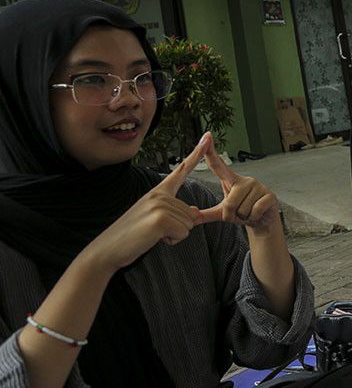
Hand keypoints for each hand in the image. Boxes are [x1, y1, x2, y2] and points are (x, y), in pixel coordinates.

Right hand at [81, 134, 209, 273]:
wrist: (108, 249)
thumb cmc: (132, 236)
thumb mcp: (155, 219)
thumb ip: (175, 212)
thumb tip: (194, 211)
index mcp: (158, 192)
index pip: (181, 171)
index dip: (196, 154)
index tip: (207, 137)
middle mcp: (159, 194)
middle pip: (191, 214)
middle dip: (177, 228)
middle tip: (153, 230)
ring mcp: (159, 205)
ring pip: (188, 225)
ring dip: (174, 235)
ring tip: (152, 234)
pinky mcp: (160, 219)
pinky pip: (183, 233)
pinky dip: (172, 241)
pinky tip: (154, 238)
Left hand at [196, 139, 281, 231]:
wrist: (264, 221)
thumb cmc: (243, 213)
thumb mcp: (222, 213)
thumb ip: (206, 214)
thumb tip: (189, 217)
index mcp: (232, 181)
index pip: (218, 164)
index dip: (211, 151)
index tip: (207, 136)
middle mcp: (245, 180)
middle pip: (230, 203)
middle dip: (232, 215)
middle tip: (239, 215)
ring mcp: (258, 186)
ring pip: (242, 209)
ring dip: (243, 218)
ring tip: (248, 214)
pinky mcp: (269, 195)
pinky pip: (254, 211)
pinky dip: (253, 218)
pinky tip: (257, 215)